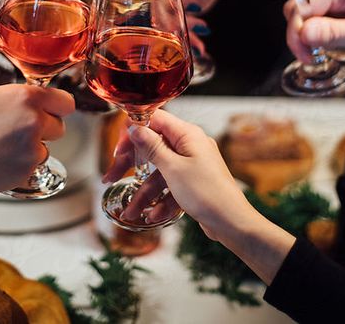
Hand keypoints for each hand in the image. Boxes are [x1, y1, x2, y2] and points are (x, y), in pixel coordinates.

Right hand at [0, 83, 74, 198]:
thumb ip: (18, 100)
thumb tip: (33, 104)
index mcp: (25, 97)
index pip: (65, 101)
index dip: (58, 107)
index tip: (55, 110)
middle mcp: (34, 121)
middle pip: (59, 126)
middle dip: (45, 129)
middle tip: (20, 131)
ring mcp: (32, 148)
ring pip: (45, 148)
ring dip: (32, 148)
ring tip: (2, 147)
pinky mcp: (27, 171)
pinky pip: (33, 166)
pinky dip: (21, 165)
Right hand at [104, 110, 294, 285]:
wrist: (233, 223)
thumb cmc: (208, 194)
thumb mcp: (173, 169)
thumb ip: (152, 147)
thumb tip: (136, 128)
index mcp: (187, 134)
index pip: (154, 120)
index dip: (133, 131)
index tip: (118, 147)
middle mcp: (190, 145)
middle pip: (153, 148)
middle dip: (132, 165)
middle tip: (111, 176)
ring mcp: (192, 164)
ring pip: (160, 173)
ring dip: (144, 192)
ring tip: (130, 212)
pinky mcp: (194, 182)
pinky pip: (171, 186)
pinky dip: (161, 200)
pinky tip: (152, 216)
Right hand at [284, 0, 344, 62]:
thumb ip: (334, 33)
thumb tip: (303, 33)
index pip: (301, 5)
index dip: (297, 31)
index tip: (305, 53)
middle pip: (298, 7)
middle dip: (301, 34)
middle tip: (312, 56)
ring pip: (303, 13)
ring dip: (308, 34)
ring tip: (324, 49)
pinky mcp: (337, 2)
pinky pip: (316, 16)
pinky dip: (318, 32)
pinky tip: (329, 41)